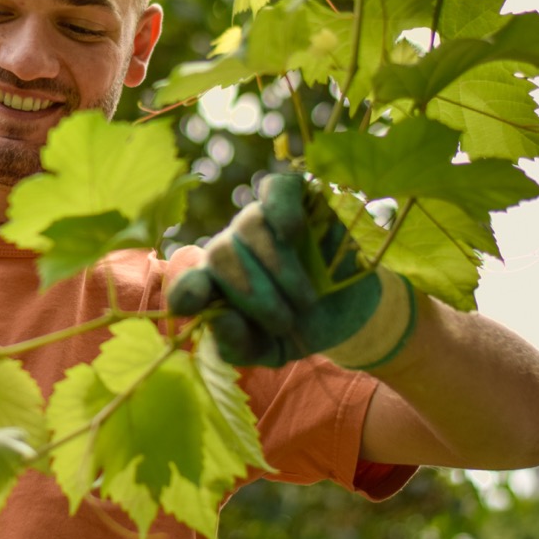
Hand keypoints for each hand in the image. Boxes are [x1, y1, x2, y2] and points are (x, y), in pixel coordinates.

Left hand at [166, 173, 415, 369]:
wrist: (352, 312)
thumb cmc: (300, 329)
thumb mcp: (270, 349)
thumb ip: (240, 345)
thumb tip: (220, 320)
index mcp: (215, 285)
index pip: (187, 282)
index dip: (187, 290)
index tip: (194, 302)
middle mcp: (230, 247)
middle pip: (220, 254)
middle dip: (250, 292)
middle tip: (285, 322)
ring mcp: (259, 219)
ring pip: (248, 226)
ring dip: (278, 267)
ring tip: (305, 300)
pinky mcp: (293, 198)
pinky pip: (276, 189)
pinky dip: (280, 209)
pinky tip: (292, 232)